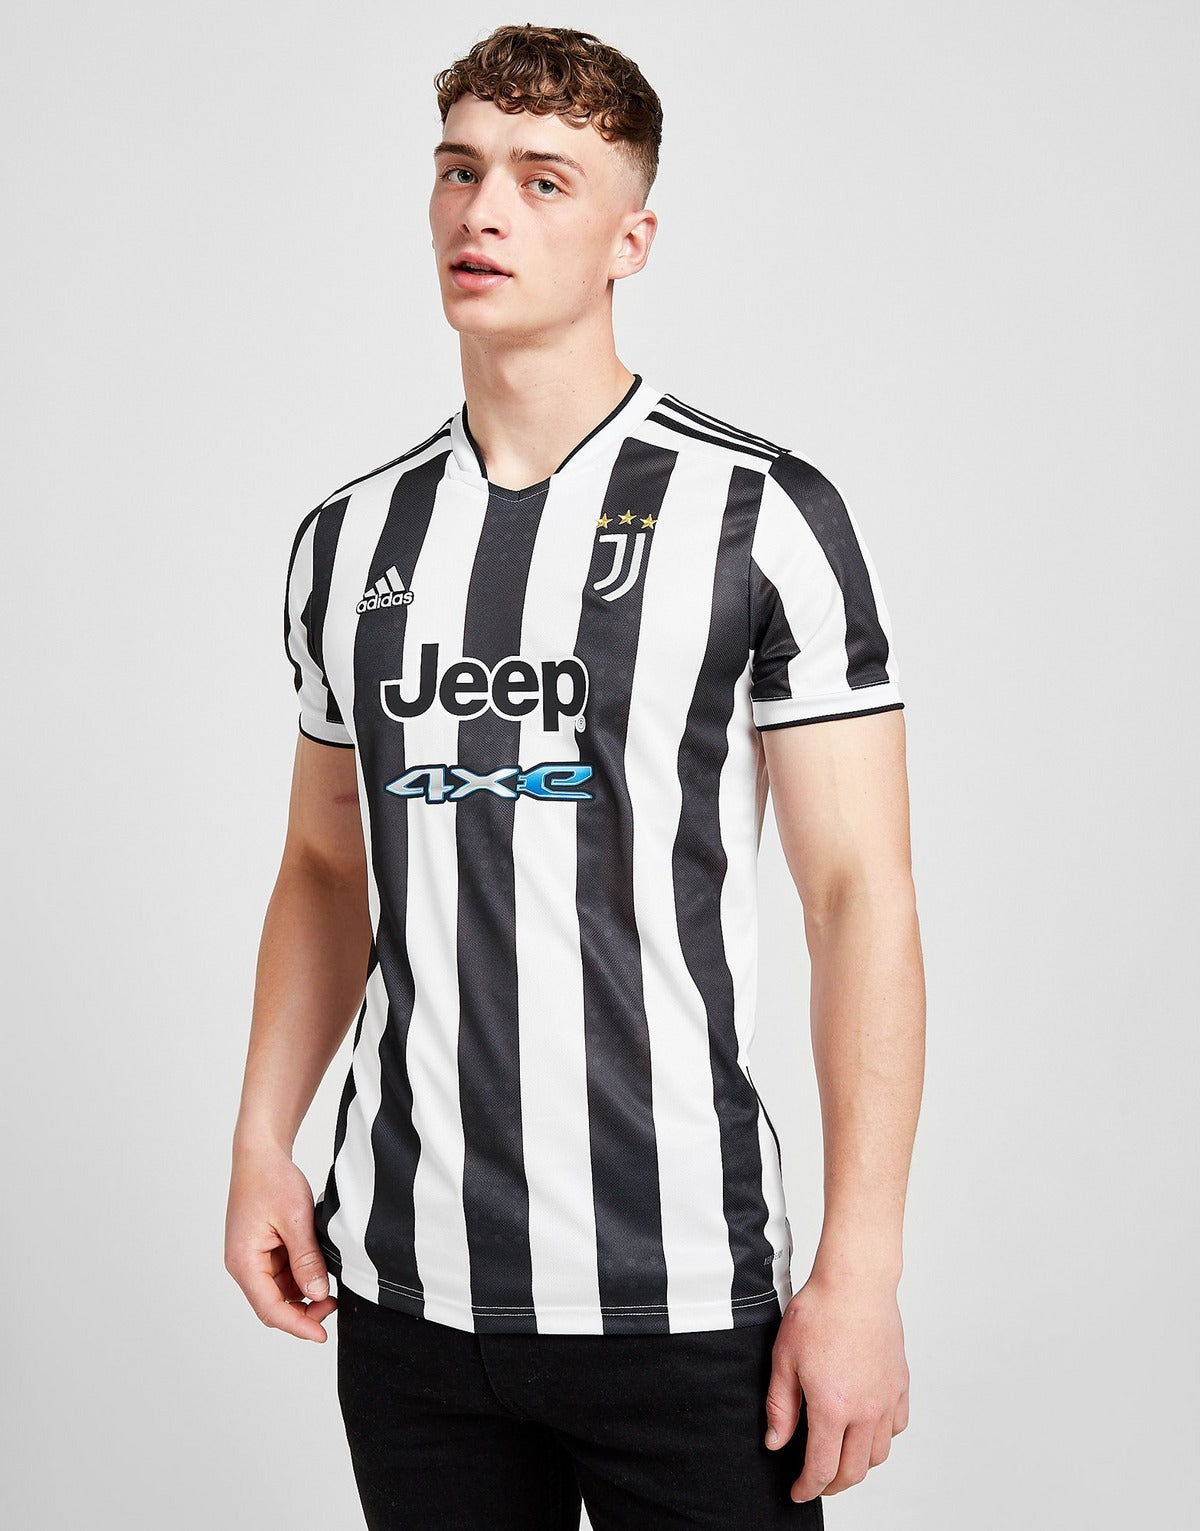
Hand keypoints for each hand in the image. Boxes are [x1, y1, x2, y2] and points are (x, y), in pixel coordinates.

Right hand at [224, 1142, 337, 1340]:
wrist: (260, 1154)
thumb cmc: (272, 1179)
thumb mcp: (296, 1219)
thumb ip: (306, 1259)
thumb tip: (318, 1294)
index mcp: (244, 1261)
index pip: (270, 1309)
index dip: (297, 1325)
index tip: (322, 1334)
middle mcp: (243, 1265)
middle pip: (272, 1305)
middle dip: (303, 1311)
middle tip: (334, 1303)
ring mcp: (251, 1258)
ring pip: (279, 1291)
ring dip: (303, 1293)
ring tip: (331, 1282)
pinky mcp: (261, 1250)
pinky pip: (281, 1274)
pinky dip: (301, 1276)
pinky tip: (319, 1267)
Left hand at [764, 1270, 909, 1502]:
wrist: (855, 1282)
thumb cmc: (819, 1312)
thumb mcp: (784, 1359)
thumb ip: (780, 1407)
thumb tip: (776, 1442)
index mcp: (833, 1408)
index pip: (822, 1467)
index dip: (808, 1487)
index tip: (798, 1491)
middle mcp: (865, 1410)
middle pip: (854, 1470)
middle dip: (833, 1484)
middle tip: (818, 1482)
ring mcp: (887, 1398)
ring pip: (879, 1454)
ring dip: (859, 1465)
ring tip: (842, 1458)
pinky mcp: (900, 1384)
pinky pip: (896, 1427)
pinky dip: (882, 1438)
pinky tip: (868, 1430)